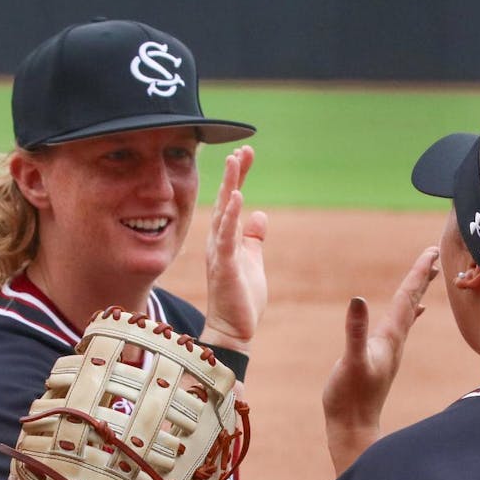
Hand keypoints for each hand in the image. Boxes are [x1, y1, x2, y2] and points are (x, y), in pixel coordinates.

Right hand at [201, 145, 267, 354]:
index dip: (239, 177)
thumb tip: (260, 215)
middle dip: (234, 174)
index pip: (232, 202)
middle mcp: (219, 241)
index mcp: (227, 239)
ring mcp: (220, 253)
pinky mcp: (225, 266)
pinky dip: (230, 216)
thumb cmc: (241, 297)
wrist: (233, 329)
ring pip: (224, 213)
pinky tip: (236, 198)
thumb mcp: (252, 260)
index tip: (246, 154)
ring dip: (230, 186)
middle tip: (241, 150)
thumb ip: (254, 238)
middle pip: (225, 200)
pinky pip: (227, 237)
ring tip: (236, 162)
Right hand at [321, 246, 439, 474]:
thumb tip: (358, 300)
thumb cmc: (349, 397)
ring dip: (417, 291)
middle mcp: (395, 340)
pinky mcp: (383, 357)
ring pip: (409, 311)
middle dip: (423, 276)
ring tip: (428, 275)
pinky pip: (401, 326)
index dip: (418, 273)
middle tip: (435, 253)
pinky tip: (414, 312)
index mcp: (390, 336)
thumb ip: (356, 332)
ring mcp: (391, 349)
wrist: (353, 427)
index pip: (407, 297)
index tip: (432, 250)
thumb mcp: (350, 361)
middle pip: (412, 300)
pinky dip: (409, 312)